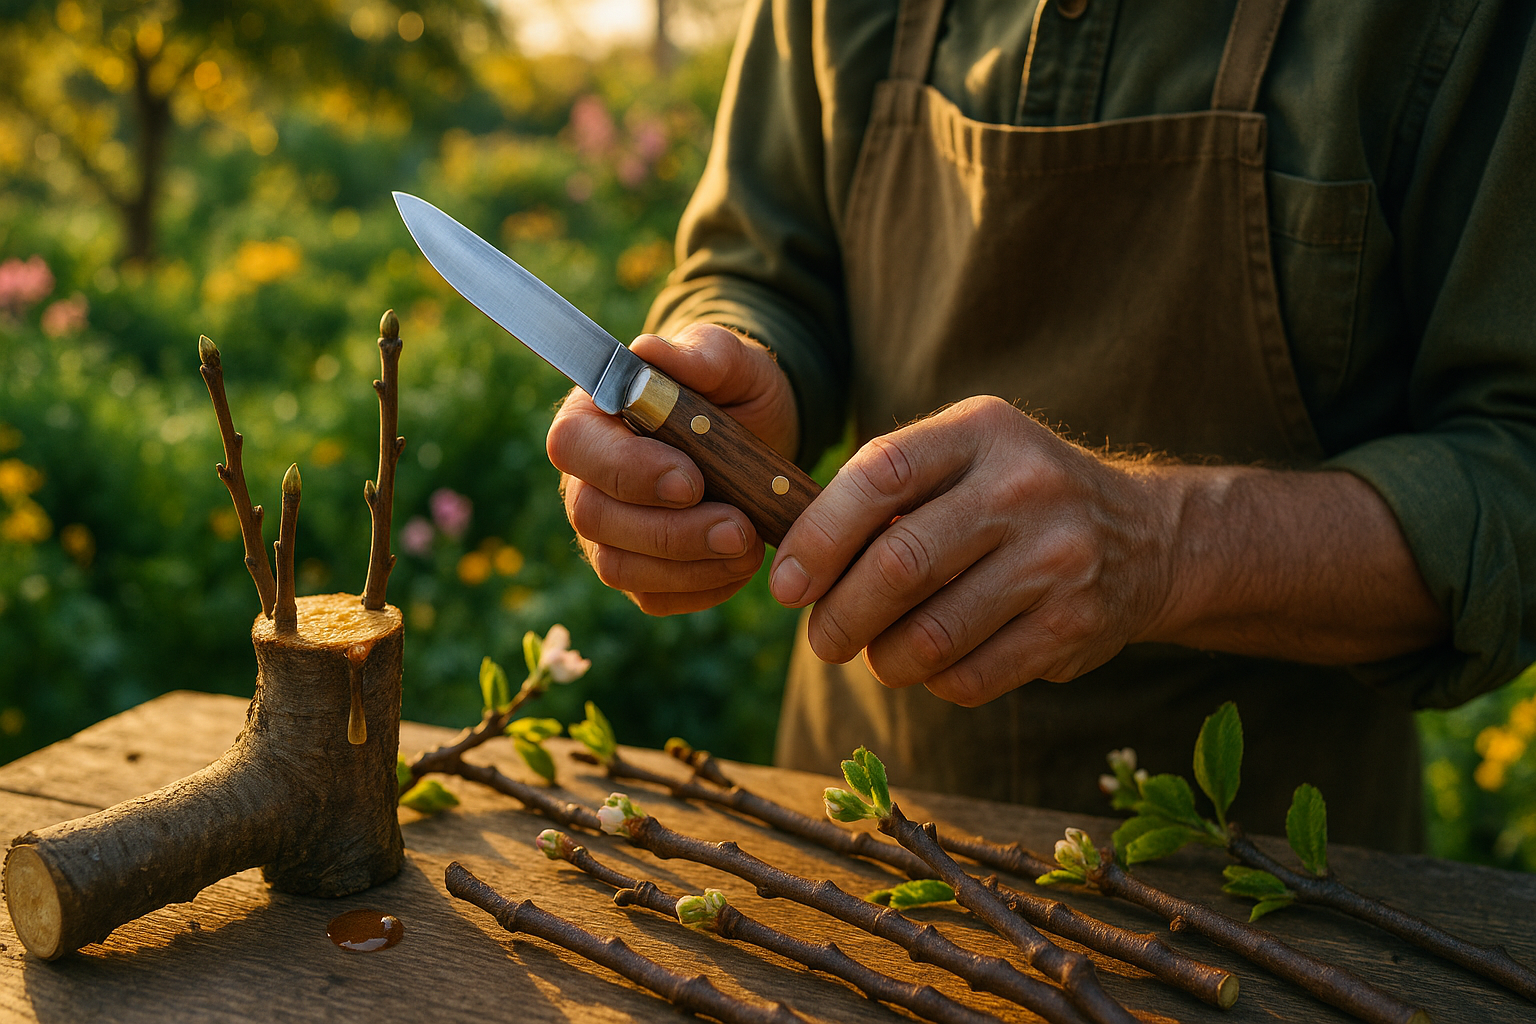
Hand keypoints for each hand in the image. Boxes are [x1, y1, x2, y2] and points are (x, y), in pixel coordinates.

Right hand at [547, 323, 799, 614]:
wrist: (759, 435)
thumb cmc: (733, 389)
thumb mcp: (733, 362)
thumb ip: (701, 354)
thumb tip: (650, 351)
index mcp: (592, 417)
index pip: (574, 447)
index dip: (627, 471)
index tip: (691, 480)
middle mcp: (585, 479)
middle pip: (594, 517)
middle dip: (670, 532)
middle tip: (739, 528)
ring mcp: (607, 532)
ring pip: (620, 568)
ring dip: (689, 567)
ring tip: (750, 547)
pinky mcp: (638, 572)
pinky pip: (654, 598)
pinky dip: (702, 590)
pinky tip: (740, 565)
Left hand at [768, 397, 1177, 705]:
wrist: (1145, 537)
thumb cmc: (1012, 500)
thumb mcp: (963, 459)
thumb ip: (885, 491)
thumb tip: (793, 562)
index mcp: (981, 431)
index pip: (880, 476)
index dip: (819, 536)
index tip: (787, 585)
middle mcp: (1024, 487)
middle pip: (900, 563)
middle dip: (840, 616)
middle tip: (822, 641)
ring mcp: (1056, 557)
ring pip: (932, 634)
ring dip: (885, 659)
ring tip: (878, 655)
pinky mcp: (1074, 624)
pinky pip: (971, 676)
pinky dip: (935, 682)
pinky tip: (935, 665)